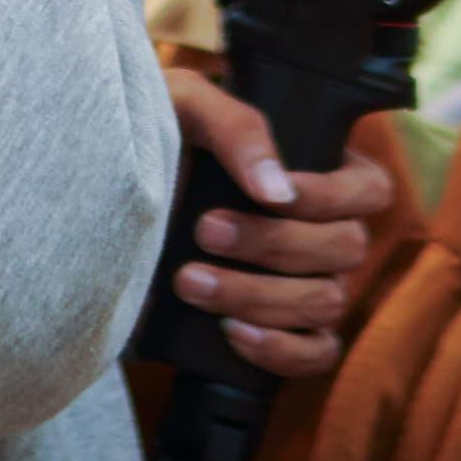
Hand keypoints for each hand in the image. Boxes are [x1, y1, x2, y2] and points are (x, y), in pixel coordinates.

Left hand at [160, 73, 396, 379]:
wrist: (91, 203)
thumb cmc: (151, 135)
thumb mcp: (184, 105)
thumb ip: (236, 127)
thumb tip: (276, 190)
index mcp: (317, 171)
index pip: (369, 189)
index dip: (330, 196)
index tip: (270, 194)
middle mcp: (320, 230)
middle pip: (347, 249)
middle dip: (272, 244)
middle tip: (203, 230)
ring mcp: (305, 285)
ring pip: (325, 302)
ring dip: (257, 296)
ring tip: (189, 281)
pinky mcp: (276, 332)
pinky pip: (313, 354)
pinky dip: (280, 349)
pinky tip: (231, 331)